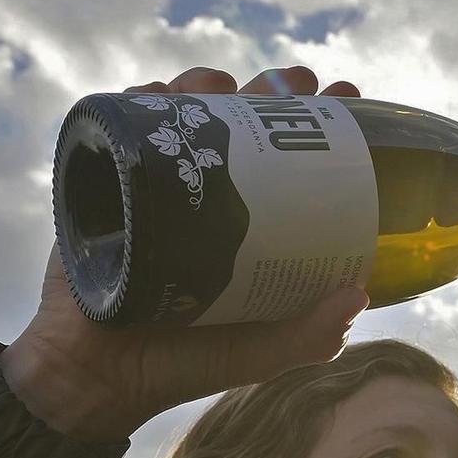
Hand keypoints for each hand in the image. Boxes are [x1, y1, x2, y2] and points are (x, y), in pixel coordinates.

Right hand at [2, 65, 367, 442]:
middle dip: (272, 88)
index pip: (294, 160)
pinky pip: (123, 126)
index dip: (320, 123)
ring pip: (186, 113)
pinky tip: (159, 91)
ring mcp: (159, 186)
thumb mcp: (262, 352)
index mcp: (254, 225)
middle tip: (294, 80)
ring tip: (226, 83)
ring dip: (208, 83)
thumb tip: (359, 293)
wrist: (99, 378)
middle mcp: (211, 198)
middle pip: (244, 123)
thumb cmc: (187, 364)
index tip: (346, 95)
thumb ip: (312, 333)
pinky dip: (140, 99)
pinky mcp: (109, 184)